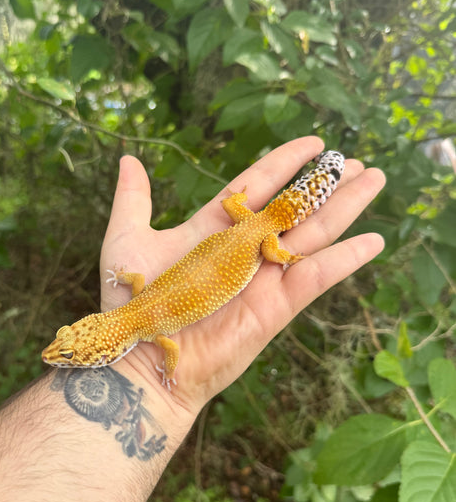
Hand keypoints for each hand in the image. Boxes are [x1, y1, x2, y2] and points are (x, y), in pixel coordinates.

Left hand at [100, 136, 384, 414]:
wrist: (143, 359)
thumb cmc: (131, 301)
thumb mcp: (127, 238)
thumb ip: (133, 198)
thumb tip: (128, 158)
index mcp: (215, 228)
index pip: (258, 183)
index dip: (285, 162)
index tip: (313, 142)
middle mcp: (244, 248)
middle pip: (295, 206)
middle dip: (326, 183)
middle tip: (356, 162)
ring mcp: (263, 276)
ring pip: (314, 232)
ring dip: (345, 206)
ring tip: (373, 179)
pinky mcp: (276, 306)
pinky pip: (317, 275)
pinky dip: (347, 258)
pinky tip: (374, 240)